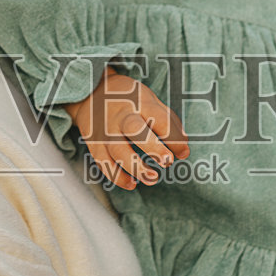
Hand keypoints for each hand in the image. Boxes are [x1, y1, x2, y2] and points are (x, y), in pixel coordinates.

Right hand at [64, 68, 188, 189]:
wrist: (91, 92)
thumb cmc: (130, 100)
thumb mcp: (150, 100)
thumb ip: (168, 122)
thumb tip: (183, 150)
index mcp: (140, 102)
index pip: (160, 119)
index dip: (174, 138)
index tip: (183, 153)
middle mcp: (121, 115)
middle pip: (135, 130)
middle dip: (153, 148)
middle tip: (167, 161)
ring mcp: (105, 130)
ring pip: (117, 151)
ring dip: (135, 167)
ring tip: (153, 178)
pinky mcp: (94, 143)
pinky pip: (103, 163)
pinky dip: (117, 176)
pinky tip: (132, 183)